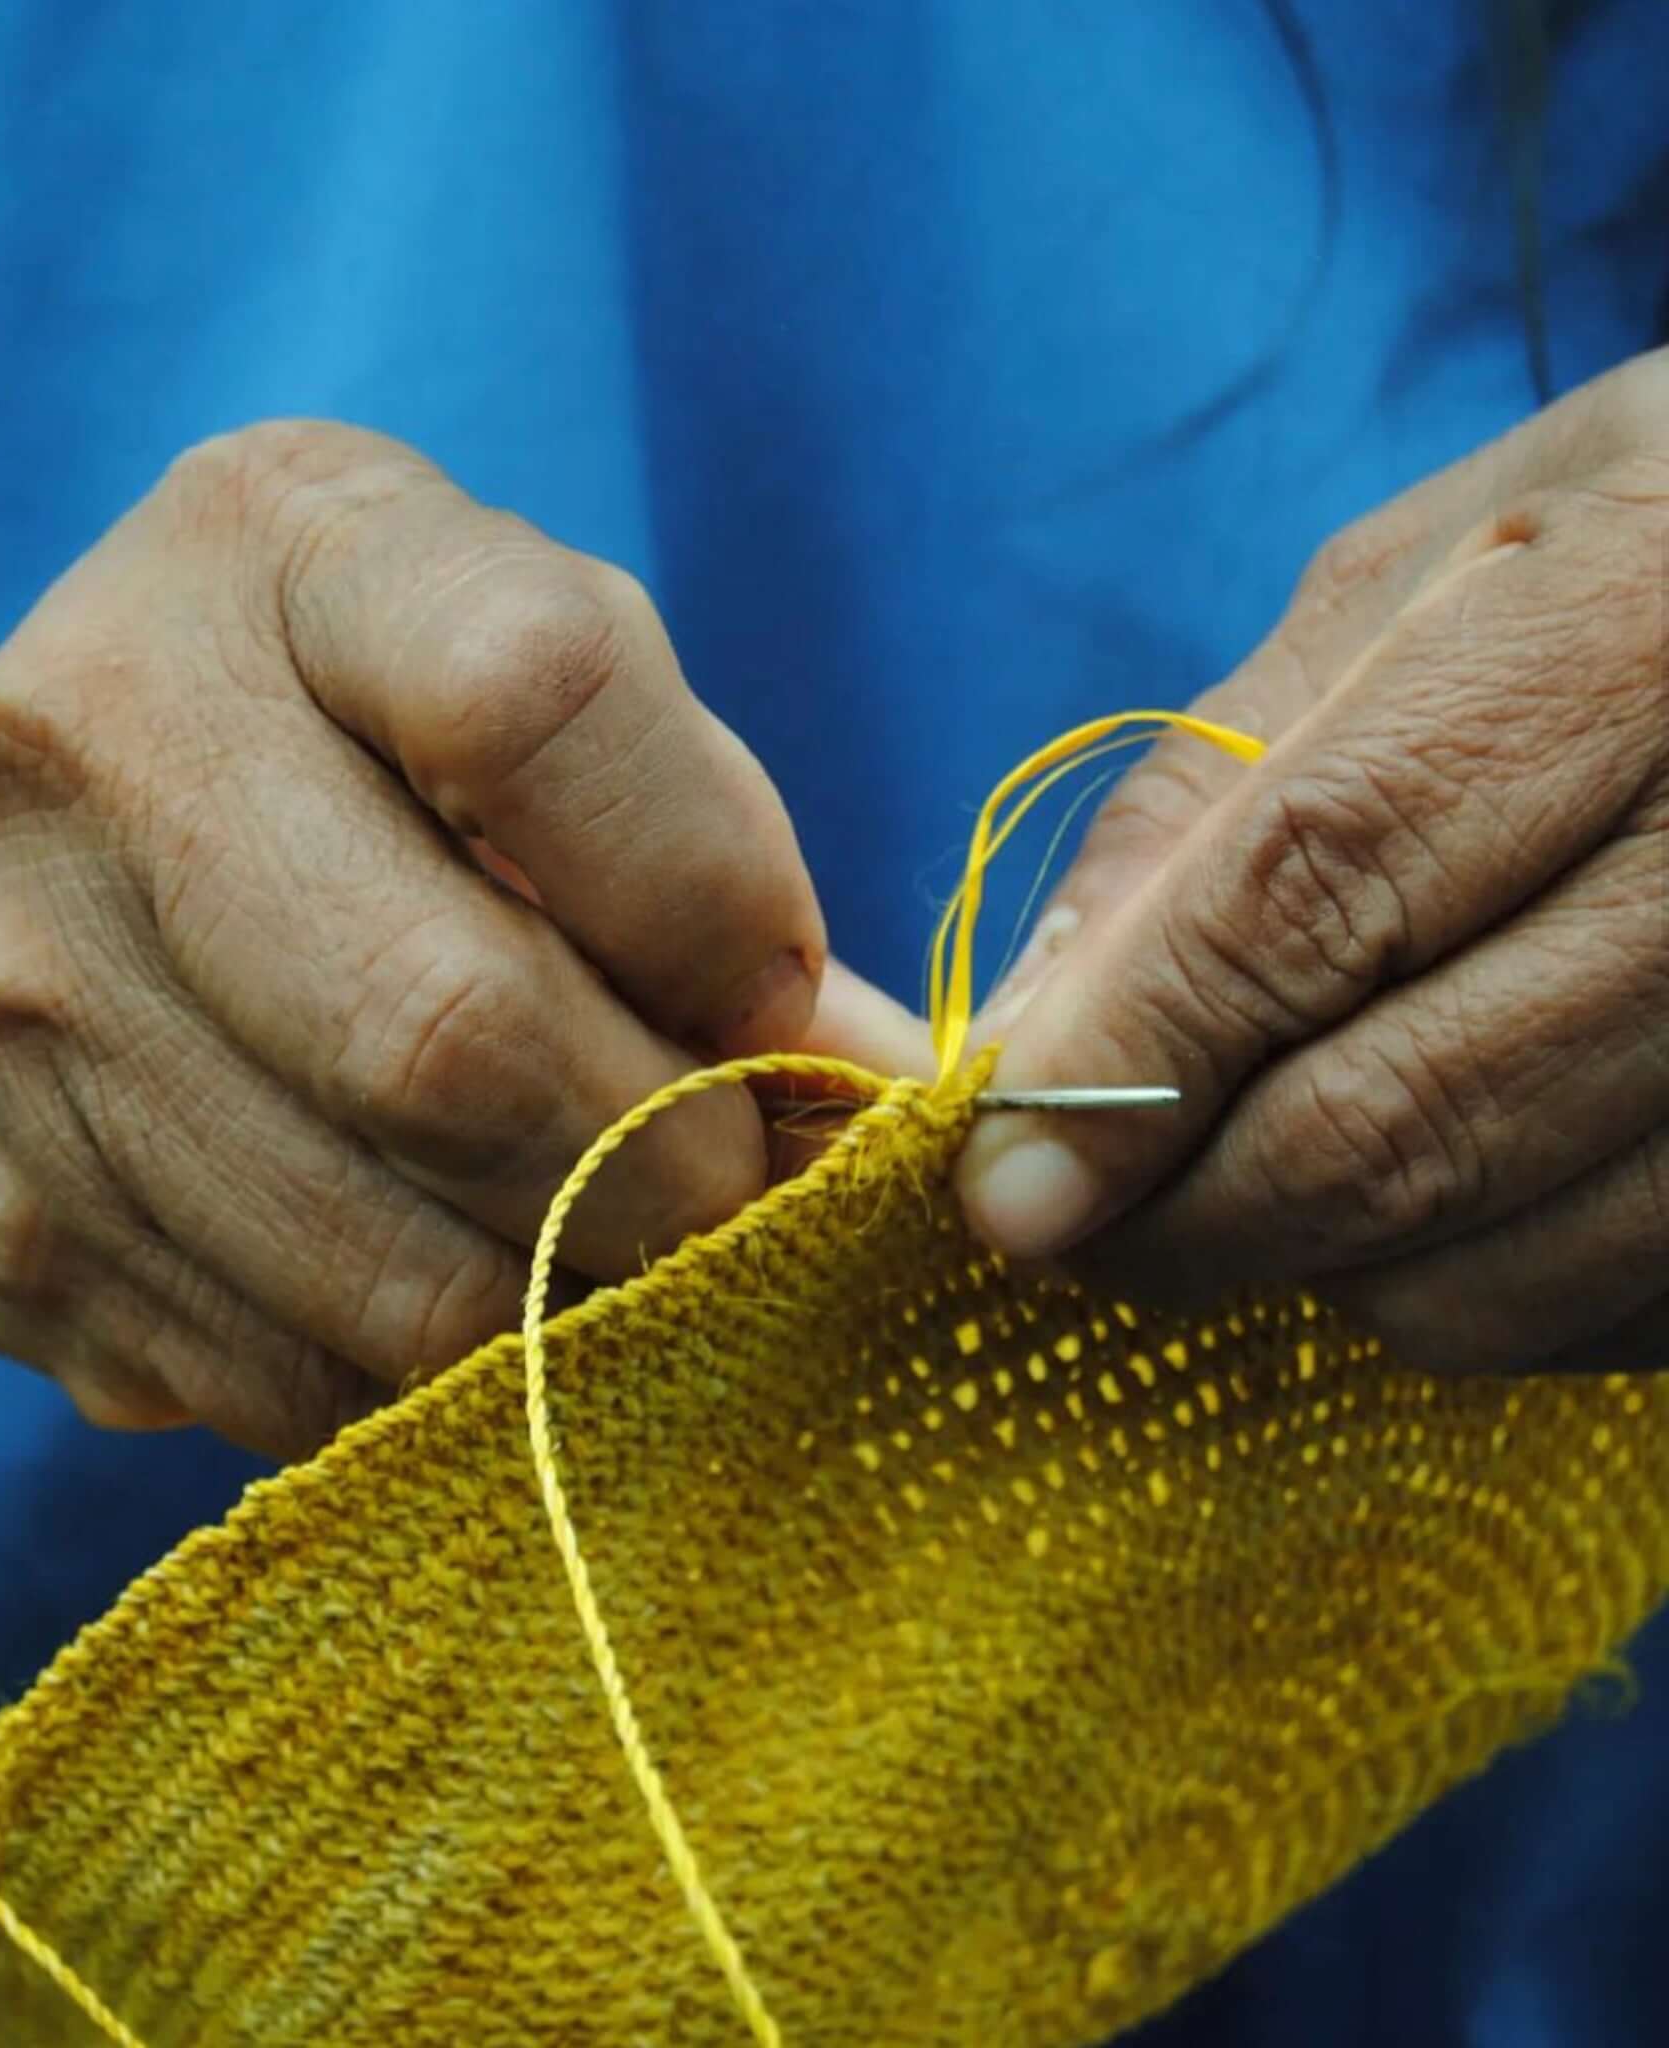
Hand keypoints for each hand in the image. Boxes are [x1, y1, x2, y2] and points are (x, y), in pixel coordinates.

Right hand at [0, 423, 916, 1456]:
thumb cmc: (318, 789)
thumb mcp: (492, 708)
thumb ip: (690, 844)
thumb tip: (889, 1089)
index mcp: (272, 546)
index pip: (531, 696)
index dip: (707, 891)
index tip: (766, 995)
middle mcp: (99, 743)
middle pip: (452, 1030)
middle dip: (662, 1161)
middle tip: (723, 1186)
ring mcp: (22, 998)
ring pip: (394, 1266)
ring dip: (571, 1302)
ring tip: (612, 1252)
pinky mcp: (12, 1224)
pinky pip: (314, 1382)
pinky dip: (441, 1380)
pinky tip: (454, 1292)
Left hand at [957, 349, 1668, 1374]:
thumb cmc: (1596, 574)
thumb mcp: (1390, 601)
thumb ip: (1201, 801)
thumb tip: (1028, 1029)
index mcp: (1630, 625)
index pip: (1325, 886)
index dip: (1137, 1055)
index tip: (1003, 1181)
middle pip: (1400, 1118)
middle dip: (1184, 1216)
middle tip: (1068, 1228)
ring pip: (1494, 1270)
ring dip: (1316, 1269)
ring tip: (1255, 1179)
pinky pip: (1601, 1317)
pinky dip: (1466, 1292)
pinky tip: (1434, 1197)